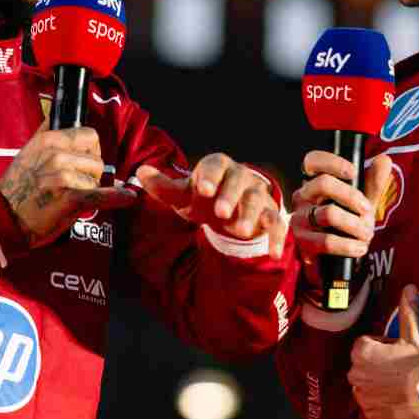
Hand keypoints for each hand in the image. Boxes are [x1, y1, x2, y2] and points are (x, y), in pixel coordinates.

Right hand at [0, 123, 136, 246]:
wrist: (2, 218)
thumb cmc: (16, 189)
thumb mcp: (26, 152)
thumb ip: (44, 133)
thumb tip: (56, 114)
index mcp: (48, 140)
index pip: (90, 135)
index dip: (92, 150)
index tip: (85, 162)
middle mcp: (56, 154)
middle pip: (97, 159)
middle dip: (91, 174)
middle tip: (75, 186)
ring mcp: (63, 176)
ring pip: (96, 179)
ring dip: (89, 190)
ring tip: (69, 198)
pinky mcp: (70, 199)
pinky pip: (101, 195)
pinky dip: (117, 198)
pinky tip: (128, 198)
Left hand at [134, 153, 285, 257]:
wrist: (234, 210)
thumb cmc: (205, 199)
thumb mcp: (184, 195)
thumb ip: (164, 187)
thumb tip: (140, 172)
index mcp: (219, 168)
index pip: (215, 165)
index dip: (209, 175)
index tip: (201, 188)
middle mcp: (241, 178)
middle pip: (238, 181)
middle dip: (230, 196)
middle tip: (220, 213)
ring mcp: (258, 197)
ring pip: (258, 201)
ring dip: (251, 215)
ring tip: (240, 230)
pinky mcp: (271, 216)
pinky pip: (277, 225)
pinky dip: (276, 239)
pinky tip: (273, 253)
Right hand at [291, 151, 391, 286]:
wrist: (335, 259)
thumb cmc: (348, 224)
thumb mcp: (362, 202)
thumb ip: (373, 182)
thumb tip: (383, 160)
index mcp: (315, 182)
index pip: (313, 161)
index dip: (332, 162)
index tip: (353, 172)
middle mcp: (303, 197)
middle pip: (323, 183)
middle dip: (351, 196)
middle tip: (367, 210)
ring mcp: (299, 219)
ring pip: (328, 213)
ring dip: (355, 225)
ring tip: (367, 234)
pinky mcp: (302, 242)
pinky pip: (326, 241)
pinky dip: (348, 245)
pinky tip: (359, 248)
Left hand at [347, 284, 418, 418]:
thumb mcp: (413, 335)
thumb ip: (407, 311)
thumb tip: (409, 288)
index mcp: (361, 351)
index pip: (366, 345)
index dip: (383, 348)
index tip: (398, 352)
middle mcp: (355, 373)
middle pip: (365, 367)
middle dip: (379, 367)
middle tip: (401, 370)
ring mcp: (362, 396)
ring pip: (368, 387)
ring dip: (379, 386)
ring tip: (401, 387)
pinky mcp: (370, 415)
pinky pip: (373, 407)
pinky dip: (383, 405)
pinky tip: (399, 401)